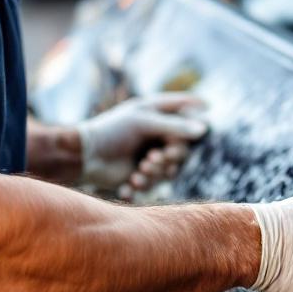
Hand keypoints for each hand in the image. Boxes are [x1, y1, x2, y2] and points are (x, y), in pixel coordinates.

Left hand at [76, 93, 207, 197]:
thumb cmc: (111, 132)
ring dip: (156, 172)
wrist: (84, 158)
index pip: (186, 108)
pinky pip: (157, 182)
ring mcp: (151, 154)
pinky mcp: (144, 173)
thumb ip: (175, 126)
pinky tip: (130, 182)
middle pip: (183, 148)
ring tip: (139, 172)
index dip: (198, 109)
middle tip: (154, 158)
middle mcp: (157, 133)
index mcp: (156, 113)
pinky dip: (144, 183)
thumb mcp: (143, 123)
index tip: (208, 110)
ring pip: (171, 168)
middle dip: (170, 156)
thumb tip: (204, 129)